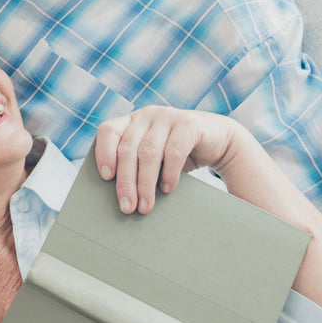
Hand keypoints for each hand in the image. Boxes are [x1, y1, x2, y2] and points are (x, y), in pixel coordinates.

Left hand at [94, 106, 237, 213]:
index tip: (105, 177)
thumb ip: (135, 165)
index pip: (108, 131)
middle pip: (128, 149)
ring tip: (145, 206)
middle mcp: (147, 115)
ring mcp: (168, 116)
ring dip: (145, 183)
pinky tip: (167, 189)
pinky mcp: (189, 124)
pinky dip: (169, 174)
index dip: (104, 152)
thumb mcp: (153, 157)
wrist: (218, 141)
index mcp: (132, 121)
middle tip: (127, 207)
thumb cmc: (177, 154)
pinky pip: (173, 151)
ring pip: (148, 152)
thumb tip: (119, 198)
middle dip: (126, 181)